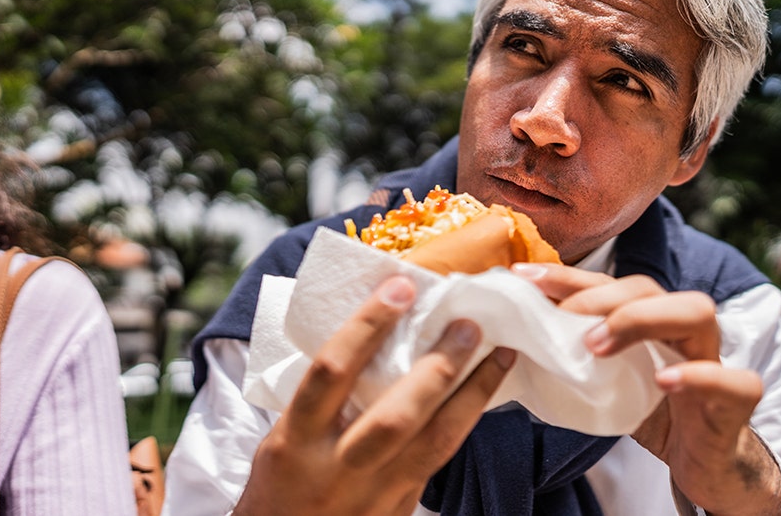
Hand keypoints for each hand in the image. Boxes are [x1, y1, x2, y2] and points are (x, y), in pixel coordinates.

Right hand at [236, 275, 515, 514]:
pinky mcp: (403, 508)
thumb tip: (374, 330)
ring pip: (436, 442)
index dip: (367, 326)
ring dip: (474, 393)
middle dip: (438, 366)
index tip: (398, 288)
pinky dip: (467, 420)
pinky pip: (442, 458)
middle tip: (468, 324)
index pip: (332, 372)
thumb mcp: (284, 436)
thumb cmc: (280, 484)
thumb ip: (325, 396)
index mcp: (297, 440)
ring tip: (500, 353)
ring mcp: (375, 494)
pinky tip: (485, 391)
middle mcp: (338, 468)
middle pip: (397, 415)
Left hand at [514, 263, 780, 515]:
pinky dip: (696, 376)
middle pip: (649, 288)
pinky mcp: (738, 397)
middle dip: (600, 295)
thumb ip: (571, 360)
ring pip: (696, 311)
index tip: (523, 276)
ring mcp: (713, 358)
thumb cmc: (654, 414)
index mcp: (648, 320)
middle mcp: (682, 328)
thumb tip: (512, 343)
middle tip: (562, 316)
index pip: (607, 285)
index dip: (567, 277)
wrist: (704, 464)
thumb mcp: (606, 384)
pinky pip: (729, 377)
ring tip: (597, 345)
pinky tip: (663, 380)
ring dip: (642, 320)